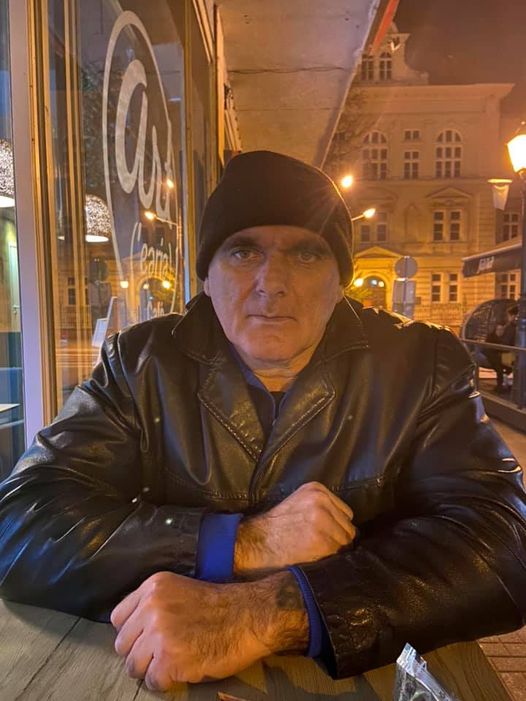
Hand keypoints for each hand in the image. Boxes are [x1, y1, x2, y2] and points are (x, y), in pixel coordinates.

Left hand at [110, 571, 306, 689]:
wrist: (249, 617)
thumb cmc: (219, 606)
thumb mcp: (179, 590)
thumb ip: (154, 604)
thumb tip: (132, 630)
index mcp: (153, 586)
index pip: (118, 617)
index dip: (131, 632)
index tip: (144, 637)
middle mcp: (152, 607)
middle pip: (122, 644)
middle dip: (138, 653)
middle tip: (158, 654)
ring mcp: (159, 634)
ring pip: (133, 665)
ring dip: (150, 669)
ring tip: (169, 664)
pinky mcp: (170, 659)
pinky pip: (152, 681)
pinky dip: (165, 682)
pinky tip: (181, 671)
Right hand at [234, 481, 355, 573]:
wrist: (254, 542)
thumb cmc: (275, 528)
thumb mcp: (298, 503)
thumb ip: (322, 507)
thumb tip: (346, 525)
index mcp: (316, 489)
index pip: (345, 513)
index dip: (336, 528)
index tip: (324, 536)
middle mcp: (321, 501)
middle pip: (348, 527)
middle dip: (338, 539)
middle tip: (320, 547)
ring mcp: (322, 520)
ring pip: (346, 541)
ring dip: (334, 550)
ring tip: (316, 553)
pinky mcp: (322, 540)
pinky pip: (338, 554)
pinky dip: (329, 559)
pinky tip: (314, 558)